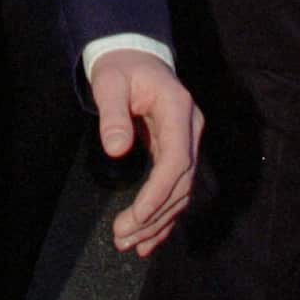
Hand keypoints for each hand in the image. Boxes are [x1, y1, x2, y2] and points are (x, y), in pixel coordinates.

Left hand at [89, 50, 201, 256]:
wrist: (134, 55)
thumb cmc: (120, 67)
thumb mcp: (109, 83)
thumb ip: (113, 114)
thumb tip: (116, 150)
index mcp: (178, 109)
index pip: (176, 159)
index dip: (158, 191)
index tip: (136, 215)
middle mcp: (190, 129)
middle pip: (181, 181)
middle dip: (153, 214)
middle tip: (122, 237)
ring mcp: (187, 141)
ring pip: (180, 191)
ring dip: (158, 221)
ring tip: (130, 244)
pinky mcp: (177, 152)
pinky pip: (175, 188)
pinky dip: (163, 215)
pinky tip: (148, 239)